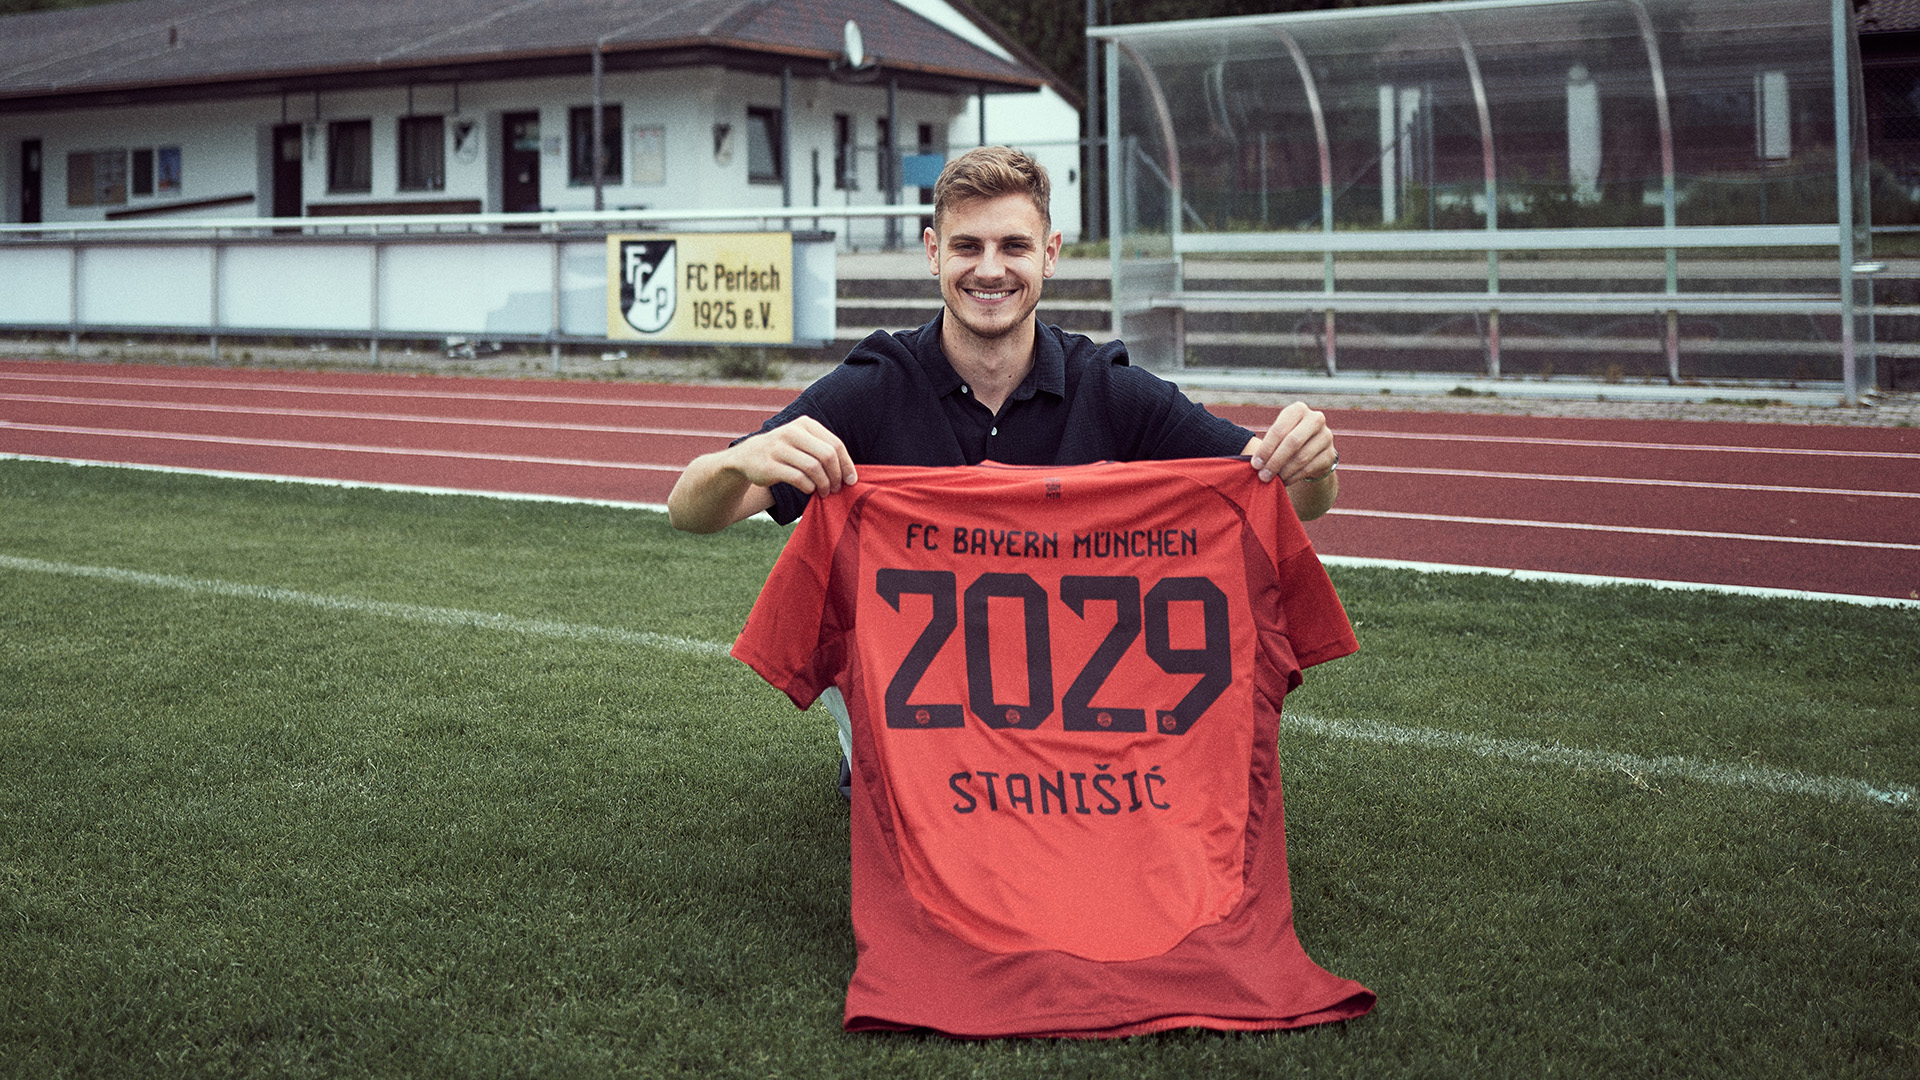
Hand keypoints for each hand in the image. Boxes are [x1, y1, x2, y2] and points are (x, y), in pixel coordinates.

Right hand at [728, 416, 856, 495]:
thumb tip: (850, 473)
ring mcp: (778, 448)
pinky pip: (798, 478)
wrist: (747, 456)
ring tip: (825, 492)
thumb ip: (824, 450)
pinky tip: (809, 490)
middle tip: (837, 488)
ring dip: (824, 484)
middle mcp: (792, 432)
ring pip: (813, 468)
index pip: (835, 444)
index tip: (851, 480)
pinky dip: (808, 487)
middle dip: (836, 475)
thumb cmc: (784, 452)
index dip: (847, 464)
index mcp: (805, 424)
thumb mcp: (803, 442)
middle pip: (827, 455)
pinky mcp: (769, 465)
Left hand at [1245, 402, 1335, 486]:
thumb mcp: (1279, 435)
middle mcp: (1316, 419)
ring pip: (1301, 457)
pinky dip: (1294, 477)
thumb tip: (1255, 463)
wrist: (1313, 451)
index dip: (1266, 448)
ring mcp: (1326, 436)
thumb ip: (1269, 444)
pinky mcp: (1330, 455)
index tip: (1255, 464)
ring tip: (1272, 480)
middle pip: (1292, 442)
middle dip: (1275, 461)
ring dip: (1284, 471)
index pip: (1279, 430)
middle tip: (1262, 476)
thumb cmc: (1287, 441)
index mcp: (1298, 409)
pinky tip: (1284, 482)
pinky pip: (1309, 468)